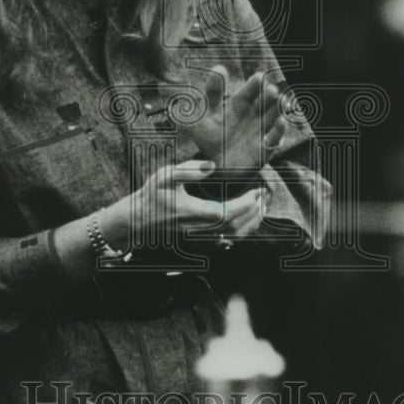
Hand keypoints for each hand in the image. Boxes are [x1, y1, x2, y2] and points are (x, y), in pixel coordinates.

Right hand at [100, 159, 264, 248]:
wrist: (138, 219)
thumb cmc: (151, 195)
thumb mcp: (165, 176)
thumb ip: (188, 170)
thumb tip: (212, 165)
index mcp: (193, 212)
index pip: (227, 213)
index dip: (246, 204)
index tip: (257, 190)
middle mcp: (199, 228)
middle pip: (236, 226)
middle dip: (254, 212)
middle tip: (265, 195)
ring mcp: (201, 235)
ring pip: (234, 235)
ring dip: (252, 222)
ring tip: (262, 206)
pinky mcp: (202, 237)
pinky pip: (228, 237)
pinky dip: (243, 229)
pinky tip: (249, 218)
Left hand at [188, 65, 286, 169]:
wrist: (216, 165)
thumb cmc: (211, 136)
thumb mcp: (205, 115)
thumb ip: (212, 93)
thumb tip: (219, 68)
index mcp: (240, 103)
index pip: (250, 90)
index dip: (255, 84)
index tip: (258, 77)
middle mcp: (254, 115)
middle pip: (265, 102)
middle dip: (269, 96)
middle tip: (271, 90)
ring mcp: (261, 131)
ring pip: (273, 118)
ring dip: (277, 111)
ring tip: (281, 102)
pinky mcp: (264, 149)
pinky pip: (274, 140)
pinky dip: (277, 133)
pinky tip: (280, 123)